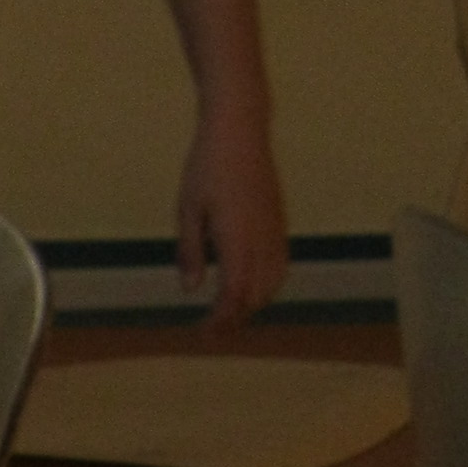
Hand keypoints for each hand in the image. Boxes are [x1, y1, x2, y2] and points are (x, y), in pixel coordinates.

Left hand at [179, 105, 287, 330]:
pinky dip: (267, 284)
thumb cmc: (207, 168)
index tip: (205, 335)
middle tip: (211, 331)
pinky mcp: (279, 221)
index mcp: (237, 238)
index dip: (221, 320)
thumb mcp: (187, 210)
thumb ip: (189, 251)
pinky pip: (280, 264)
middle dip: (236, 318)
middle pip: (256, 295)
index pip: (234, 294)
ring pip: (273, 282)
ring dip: (253, 303)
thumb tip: (190, 289)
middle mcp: (262, 238)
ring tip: (229, 314)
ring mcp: (275, 230)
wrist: (241, 131)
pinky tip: (251, 287)